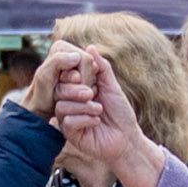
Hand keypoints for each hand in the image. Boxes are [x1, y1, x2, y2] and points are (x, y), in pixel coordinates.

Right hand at [46, 50, 163, 186]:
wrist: (127, 139)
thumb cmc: (120, 113)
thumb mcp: (112, 87)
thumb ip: (101, 68)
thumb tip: (90, 47)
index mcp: (78, 91)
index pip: (66, 77)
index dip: (73, 74)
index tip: (87, 76)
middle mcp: (70, 104)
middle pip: (60, 90)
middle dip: (76, 89)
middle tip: (93, 93)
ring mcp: (68, 119)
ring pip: (62, 106)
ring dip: (83, 106)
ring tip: (99, 110)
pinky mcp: (70, 134)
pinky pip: (67, 121)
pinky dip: (84, 119)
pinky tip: (97, 121)